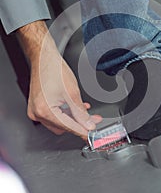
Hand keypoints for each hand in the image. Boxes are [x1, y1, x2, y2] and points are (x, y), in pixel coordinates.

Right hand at [17, 21, 101, 138]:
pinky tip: (76, 108)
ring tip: (87, 112)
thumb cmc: (53, 69)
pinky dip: (65, 113)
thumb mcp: (72, 93)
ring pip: (59, 122)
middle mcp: (37, 113)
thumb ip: (81, 112)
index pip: (68, 127)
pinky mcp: (38, 106)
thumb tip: (88, 124)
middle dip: (79, 124)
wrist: (43, 58)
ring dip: (73, 118)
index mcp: (45, 111)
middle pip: (63, 126)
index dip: (83, 131)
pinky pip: (54, 115)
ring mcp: (36, 110)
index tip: (92, 135)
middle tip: (93, 120)